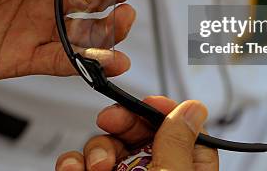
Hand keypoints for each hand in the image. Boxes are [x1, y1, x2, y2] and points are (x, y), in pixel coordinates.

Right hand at [56, 96, 217, 170]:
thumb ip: (179, 144)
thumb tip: (193, 108)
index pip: (181, 130)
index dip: (162, 111)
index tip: (147, 103)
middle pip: (138, 132)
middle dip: (121, 123)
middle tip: (110, 121)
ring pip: (107, 146)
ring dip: (96, 147)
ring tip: (96, 166)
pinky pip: (80, 164)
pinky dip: (73, 162)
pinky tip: (74, 168)